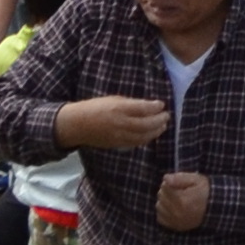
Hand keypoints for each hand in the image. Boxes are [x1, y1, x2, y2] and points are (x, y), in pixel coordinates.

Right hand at [55, 94, 171, 152]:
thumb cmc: (96, 107)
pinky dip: (146, 139)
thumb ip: (131, 103)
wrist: (78, 125)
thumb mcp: (113, 99)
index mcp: (118, 109)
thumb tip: (149, 106)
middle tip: (166, 116)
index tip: (162, 104)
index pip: (142, 109)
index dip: (155, 107)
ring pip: (143, 136)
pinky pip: (135, 143)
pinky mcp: (117, 144)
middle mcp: (120, 123)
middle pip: (146, 124)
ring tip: (163, 126)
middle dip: (159, 121)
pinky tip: (151, 134)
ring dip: (155, 131)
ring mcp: (119, 136)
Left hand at [155, 169, 209, 230]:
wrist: (214, 208)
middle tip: (176, 190)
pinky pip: (160, 218)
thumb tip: (165, 178)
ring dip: (164, 201)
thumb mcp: (196, 180)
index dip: (170, 182)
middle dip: (166, 190)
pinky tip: (171, 208)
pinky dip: (163, 212)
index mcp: (181, 199)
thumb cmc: (205, 191)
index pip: (164, 186)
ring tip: (174, 199)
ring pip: (159, 207)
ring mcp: (175, 221)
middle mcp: (176, 212)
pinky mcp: (175, 226)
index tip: (177, 183)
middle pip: (160, 196)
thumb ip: (180, 178)